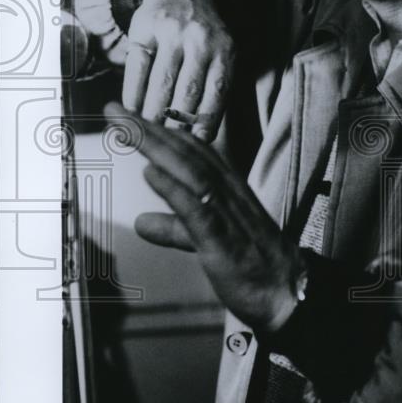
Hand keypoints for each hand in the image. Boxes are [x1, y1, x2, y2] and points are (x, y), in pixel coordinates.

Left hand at [105, 102, 301, 332]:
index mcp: (228, 189)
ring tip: (126, 128)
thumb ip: (174, 228)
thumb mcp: (204, 241)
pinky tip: (152, 174)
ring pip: (190, 171)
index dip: (160, 132)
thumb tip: (142, 222)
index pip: (192, 151)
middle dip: (149, 129)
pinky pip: (198, 208)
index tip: (129, 117)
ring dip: (156, 147)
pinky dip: (174, 189)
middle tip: (115, 109)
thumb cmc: (250, 266)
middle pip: (186, 152)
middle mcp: (229, 193)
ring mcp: (227, 213)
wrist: (286, 293)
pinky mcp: (223, 239)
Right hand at [124, 0, 234, 141]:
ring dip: (153, 113)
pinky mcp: (144, 29)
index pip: (217, 92)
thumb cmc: (204, 37)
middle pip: (187, 91)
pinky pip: (137, 67)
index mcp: (225, 50)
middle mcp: (200, 40)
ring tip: (148, 131)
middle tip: (168, 142)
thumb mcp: (221, 54)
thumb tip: (200, 138)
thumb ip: (215, 88)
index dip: (206, 120)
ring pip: (161, 82)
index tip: (197, 142)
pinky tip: (131, 110)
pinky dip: (133, 93)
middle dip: (177, 123)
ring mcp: (171, 32)